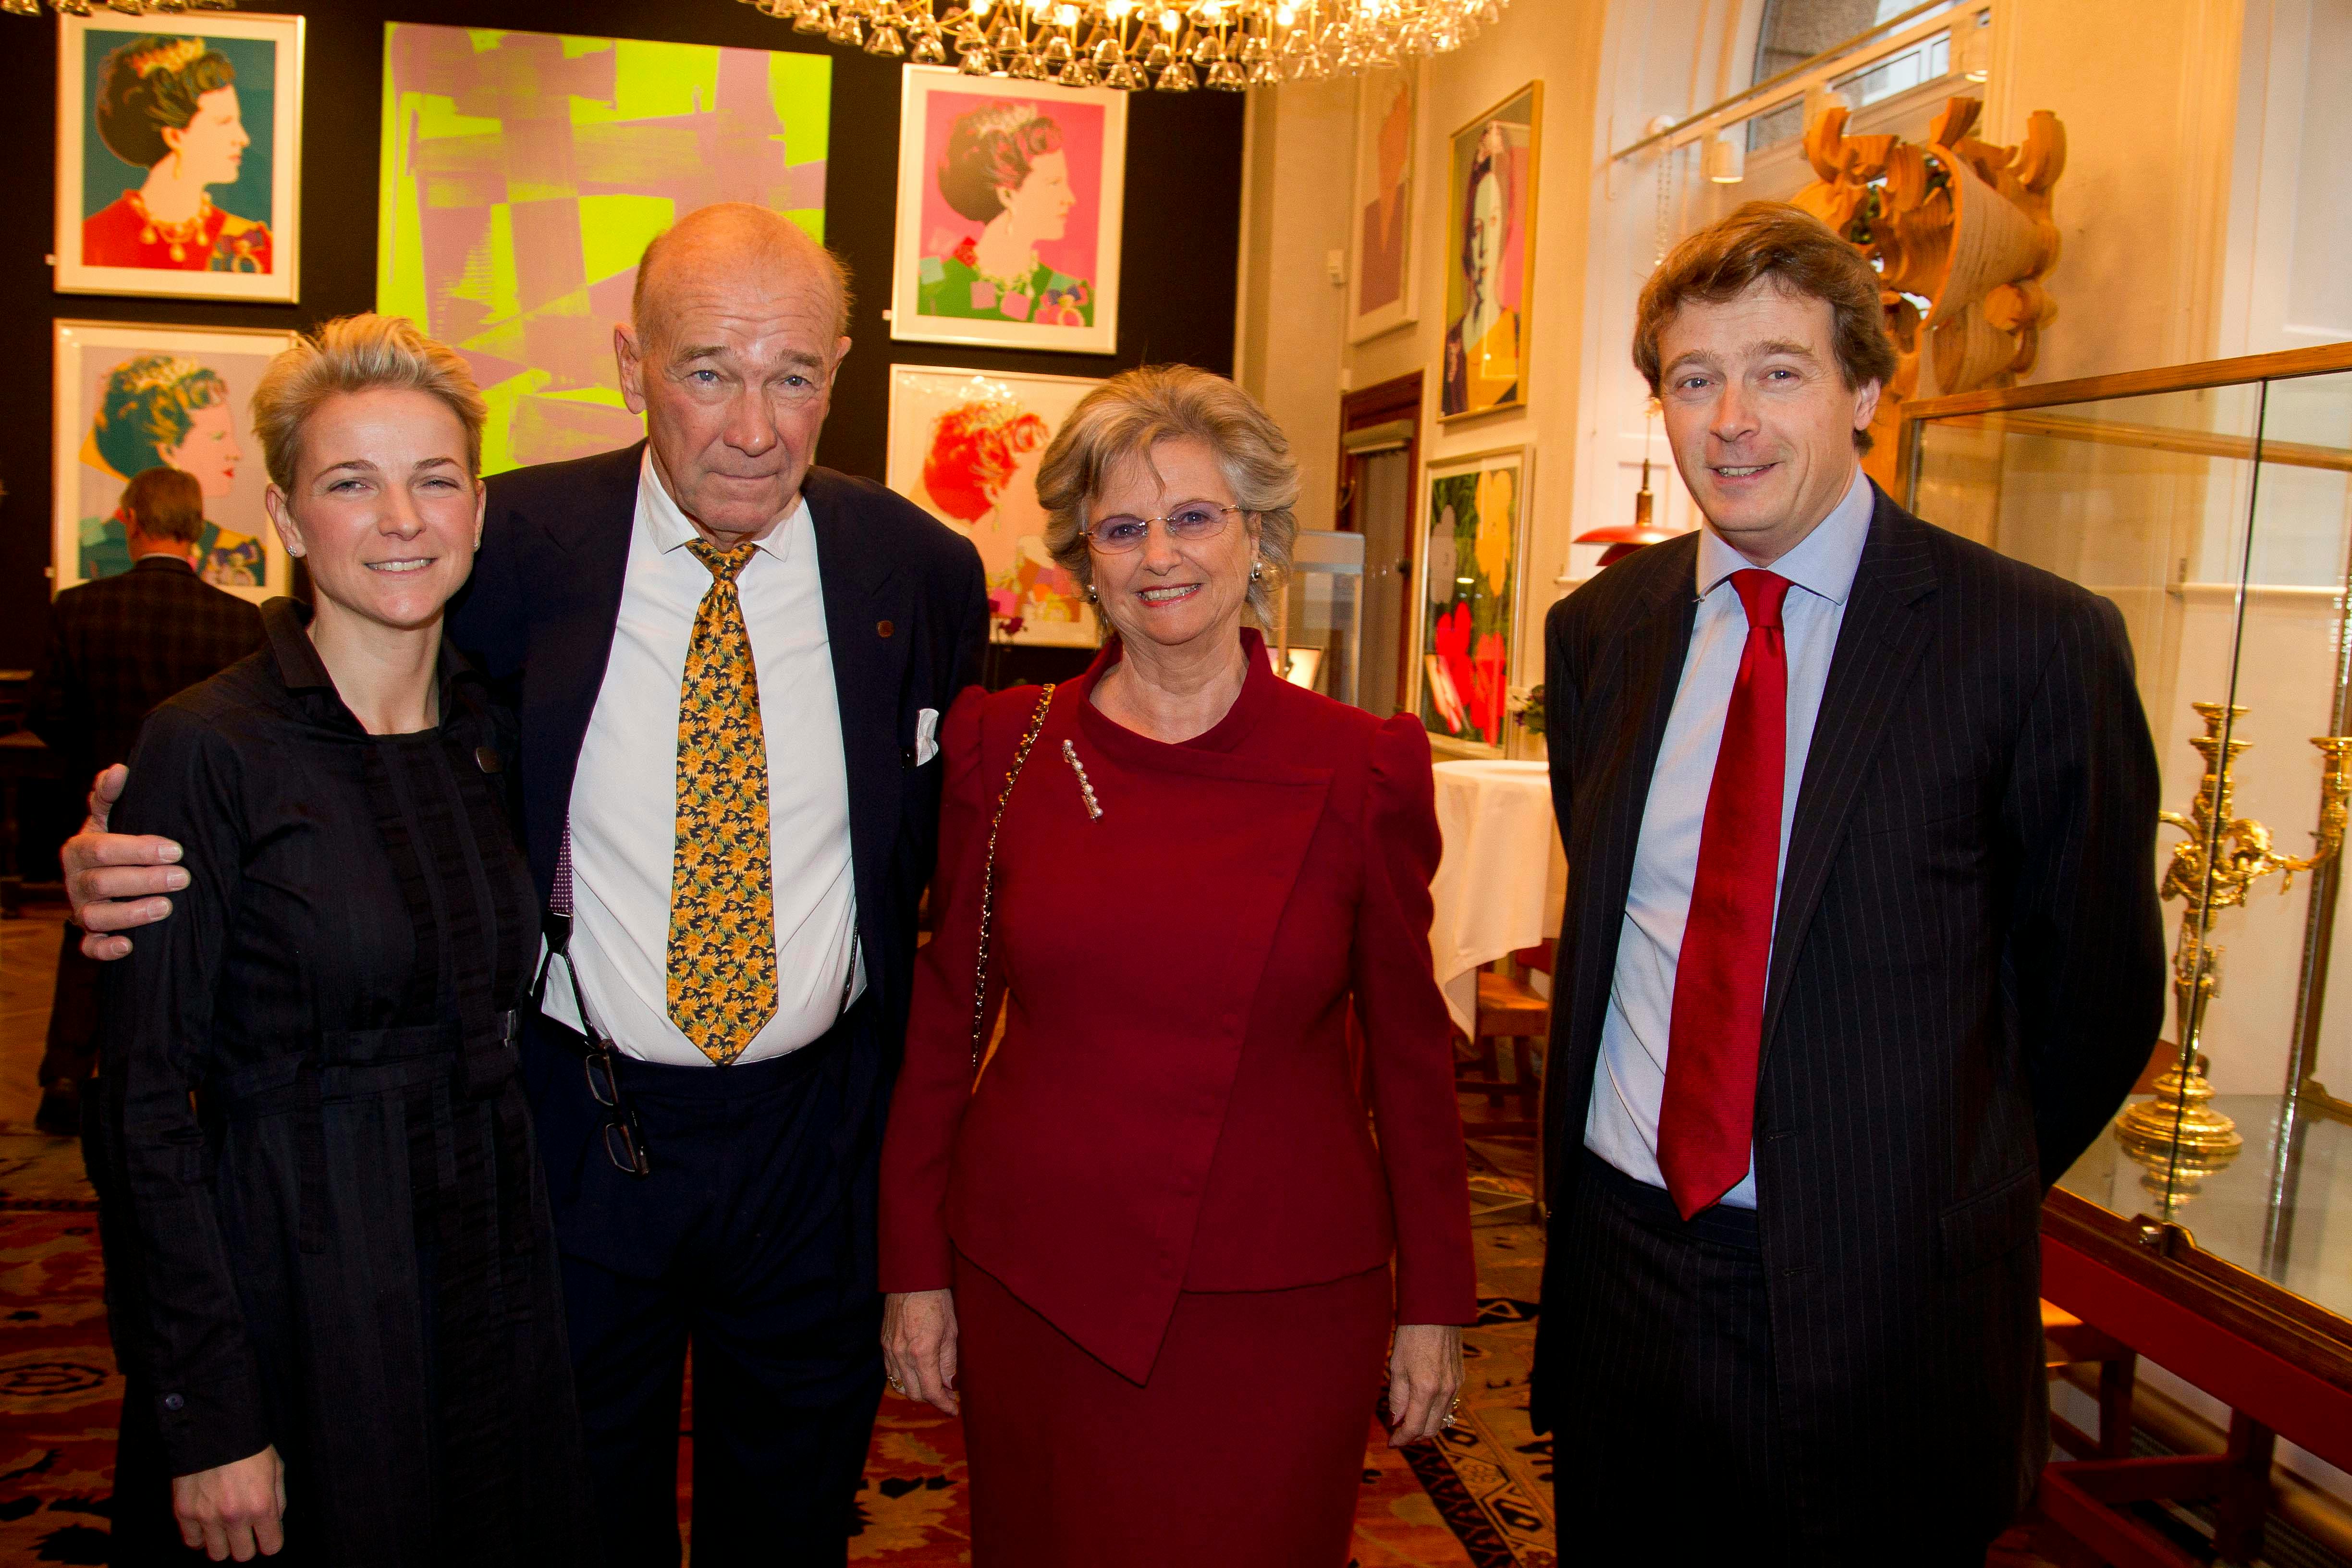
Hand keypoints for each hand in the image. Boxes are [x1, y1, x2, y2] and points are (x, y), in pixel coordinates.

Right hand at [64, 764, 183, 960]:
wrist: (109, 871)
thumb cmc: (116, 840)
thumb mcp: (111, 816)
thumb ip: (110, 795)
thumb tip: (118, 769)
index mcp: (80, 849)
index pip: (101, 848)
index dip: (137, 850)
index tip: (176, 849)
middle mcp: (76, 880)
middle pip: (102, 883)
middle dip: (145, 880)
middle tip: (183, 877)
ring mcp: (82, 908)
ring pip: (96, 917)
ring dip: (131, 914)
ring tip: (167, 907)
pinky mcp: (90, 933)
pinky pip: (89, 947)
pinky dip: (105, 949)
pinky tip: (129, 946)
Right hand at [171, 1445, 284, 1560]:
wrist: (213, 1429)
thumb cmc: (250, 1447)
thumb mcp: (276, 1468)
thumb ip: (278, 1499)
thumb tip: (273, 1522)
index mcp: (262, 1506)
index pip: (271, 1546)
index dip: (270, 1540)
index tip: (267, 1533)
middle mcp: (234, 1517)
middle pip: (243, 1555)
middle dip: (246, 1544)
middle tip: (244, 1529)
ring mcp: (206, 1517)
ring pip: (217, 1554)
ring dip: (222, 1543)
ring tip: (223, 1527)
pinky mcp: (184, 1513)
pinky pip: (192, 1542)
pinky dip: (199, 1536)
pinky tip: (205, 1523)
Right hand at [882, 1288, 960, 1414]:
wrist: (913, 1278)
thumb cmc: (937, 1300)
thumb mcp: (951, 1331)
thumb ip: (949, 1361)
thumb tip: (950, 1384)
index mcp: (922, 1352)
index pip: (931, 1391)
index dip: (943, 1405)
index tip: (953, 1409)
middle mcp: (902, 1355)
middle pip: (914, 1394)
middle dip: (931, 1398)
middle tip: (946, 1395)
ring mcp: (890, 1350)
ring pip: (901, 1385)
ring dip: (917, 1390)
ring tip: (933, 1384)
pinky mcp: (884, 1344)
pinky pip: (891, 1372)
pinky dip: (904, 1378)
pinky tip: (917, 1372)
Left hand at [1385, 1322, 1463, 1446]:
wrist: (1436, 1312)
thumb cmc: (1411, 1335)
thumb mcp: (1397, 1366)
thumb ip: (1398, 1397)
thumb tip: (1396, 1420)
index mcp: (1426, 1389)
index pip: (1415, 1427)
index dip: (1402, 1438)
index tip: (1392, 1441)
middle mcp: (1445, 1391)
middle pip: (1431, 1429)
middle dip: (1414, 1435)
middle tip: (1398, 1433)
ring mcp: (1456, 1385)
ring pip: (1442, 1419)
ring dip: (1425, 1424)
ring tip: (1409, 1420)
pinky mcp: (1461, 1378)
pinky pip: (1448, 1404)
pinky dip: (1435, 1411)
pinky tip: (1423, 1405)